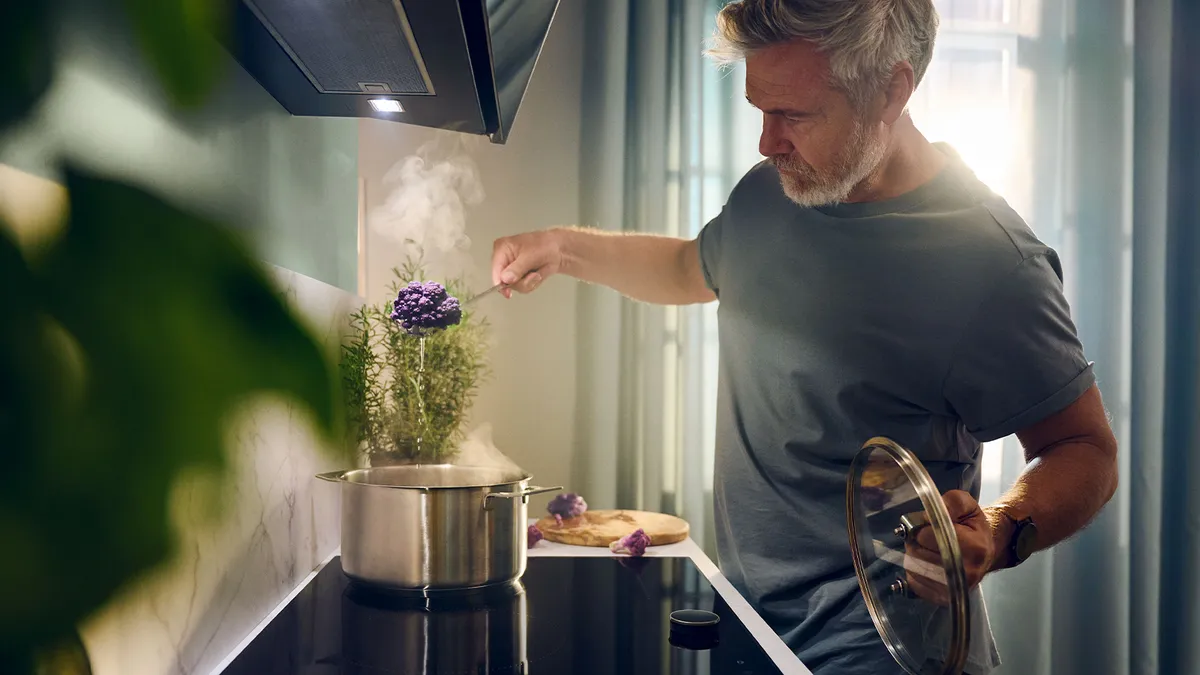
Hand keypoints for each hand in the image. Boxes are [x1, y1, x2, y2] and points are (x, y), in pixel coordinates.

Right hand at [491, 229, 566, 296]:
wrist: (558, 250)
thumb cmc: (545, 245)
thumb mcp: (531, 256)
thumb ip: (517, 268)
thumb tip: (505, 279)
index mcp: (502, 248)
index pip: (495, 269)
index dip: (500, 282)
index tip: (507, 291)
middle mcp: (503, 260)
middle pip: (504, 281)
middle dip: (521, 281)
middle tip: (533, 274)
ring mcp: (511, 270)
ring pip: (514, 287)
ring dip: (529, 282)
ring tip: (537, 273)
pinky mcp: (518, 277)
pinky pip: (522, 288)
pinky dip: (532, 284)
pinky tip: (537, 275)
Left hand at [902, 490, 1003, 605]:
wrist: (984, 551)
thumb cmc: (973, 528)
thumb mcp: (967, 505)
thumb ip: (950, 502)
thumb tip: (927, 517)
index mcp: (975, 548)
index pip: (928, 536)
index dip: (923, 528)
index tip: (930, 527)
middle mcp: (967, 573)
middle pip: (919, 555)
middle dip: (916, 543)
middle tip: (926, 539)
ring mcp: (955, 588)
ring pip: (914, 569)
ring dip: (914, 557)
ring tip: (926, 550)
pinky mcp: (943, 598)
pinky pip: (914, 584)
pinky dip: (914, 572)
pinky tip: (925, 564)